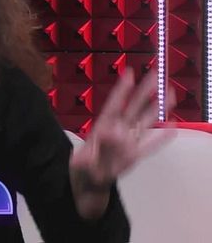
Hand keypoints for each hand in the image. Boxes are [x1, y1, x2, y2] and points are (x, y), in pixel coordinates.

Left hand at [70, 67, 177, 188]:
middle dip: (144, 91)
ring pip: (143, 122)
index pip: (113, 105)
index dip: (121, 89)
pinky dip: (161, 137)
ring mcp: (127, 143)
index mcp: (101, 128)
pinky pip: (150, 145)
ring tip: (169, 93)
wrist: (89, 183)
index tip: (129, 73)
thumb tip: (111, 132)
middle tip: (155, 74)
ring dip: (156, 108)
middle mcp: (117, 132)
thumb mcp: (85, 161)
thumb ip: (100, 148)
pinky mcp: (134, 156)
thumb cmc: (83, 169)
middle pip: (132, 107)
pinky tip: (172, 126)